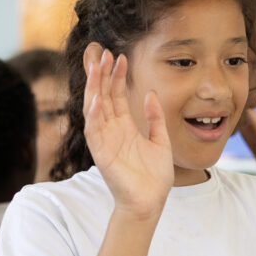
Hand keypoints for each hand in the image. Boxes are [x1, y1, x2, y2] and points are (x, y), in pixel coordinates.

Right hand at [83, 44, 173, 218]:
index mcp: (124, 127)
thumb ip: (155, 117)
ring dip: (94, 88)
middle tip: (105, 53)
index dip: (117, 76)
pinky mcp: (101, 154)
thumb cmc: (154, 176)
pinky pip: (94, 131)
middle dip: (102, 75)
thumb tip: (151, 93)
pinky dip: (94, 115)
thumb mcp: (160, 140)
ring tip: (97, 67)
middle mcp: (111, 131)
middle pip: (102, 96)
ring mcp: (105, 141)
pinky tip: (96, 99)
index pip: (116, 95)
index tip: (120, 57)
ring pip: (94, 109)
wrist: (150, 201)